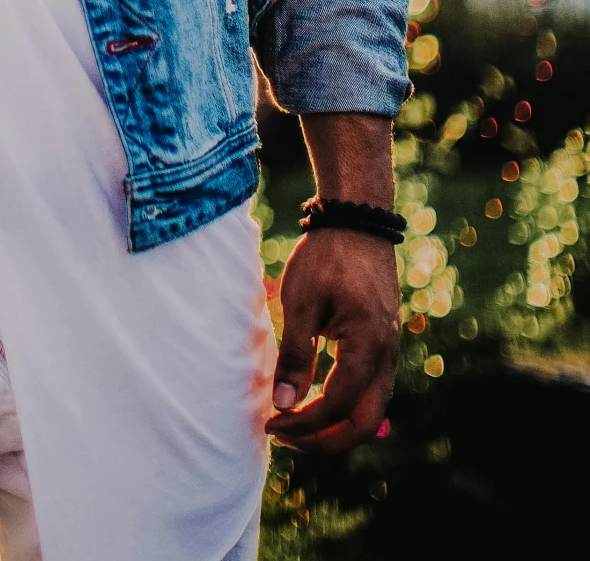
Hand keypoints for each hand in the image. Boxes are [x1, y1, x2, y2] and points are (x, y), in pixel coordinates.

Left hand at [266, 229, 400, 453]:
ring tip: (293, 421)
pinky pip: (368, 390)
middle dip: (323, 440)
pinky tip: (312, 398)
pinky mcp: (382, 344)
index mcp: (368, 347)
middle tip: (284, 435)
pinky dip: (343, 405)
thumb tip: (284, 404)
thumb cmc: (326, 256)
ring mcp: (389, 351)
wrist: (357, 220)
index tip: (270, 422)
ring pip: (369, 411)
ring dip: (333, 426)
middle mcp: (386, 356)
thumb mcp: (301, 301)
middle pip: (363, 424)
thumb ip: (296, 355)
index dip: (303, 423)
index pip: (337, 406)